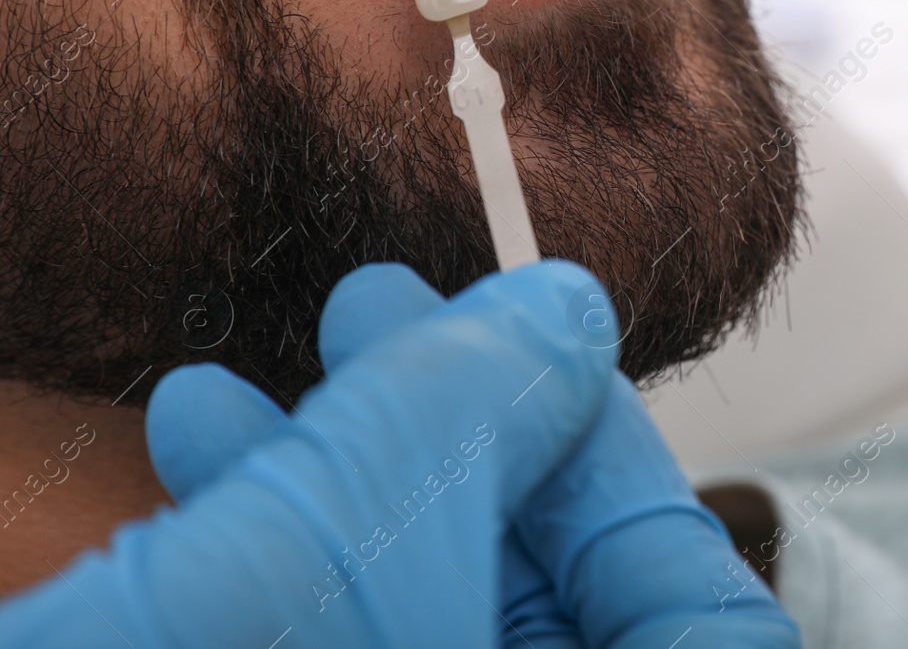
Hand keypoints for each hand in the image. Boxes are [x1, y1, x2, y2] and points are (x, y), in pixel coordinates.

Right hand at [0, 260, 611, 647]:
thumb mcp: (337, 547)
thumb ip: (471, 416)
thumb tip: (561, 313)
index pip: (701, 626)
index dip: (621, 473)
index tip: (537, 351)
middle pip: (542, 625)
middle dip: (449, 457)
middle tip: (367, 323)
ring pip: (412, 645)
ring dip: (329, 507)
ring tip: (225, 392)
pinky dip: (268, 584)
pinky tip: (183, 481)